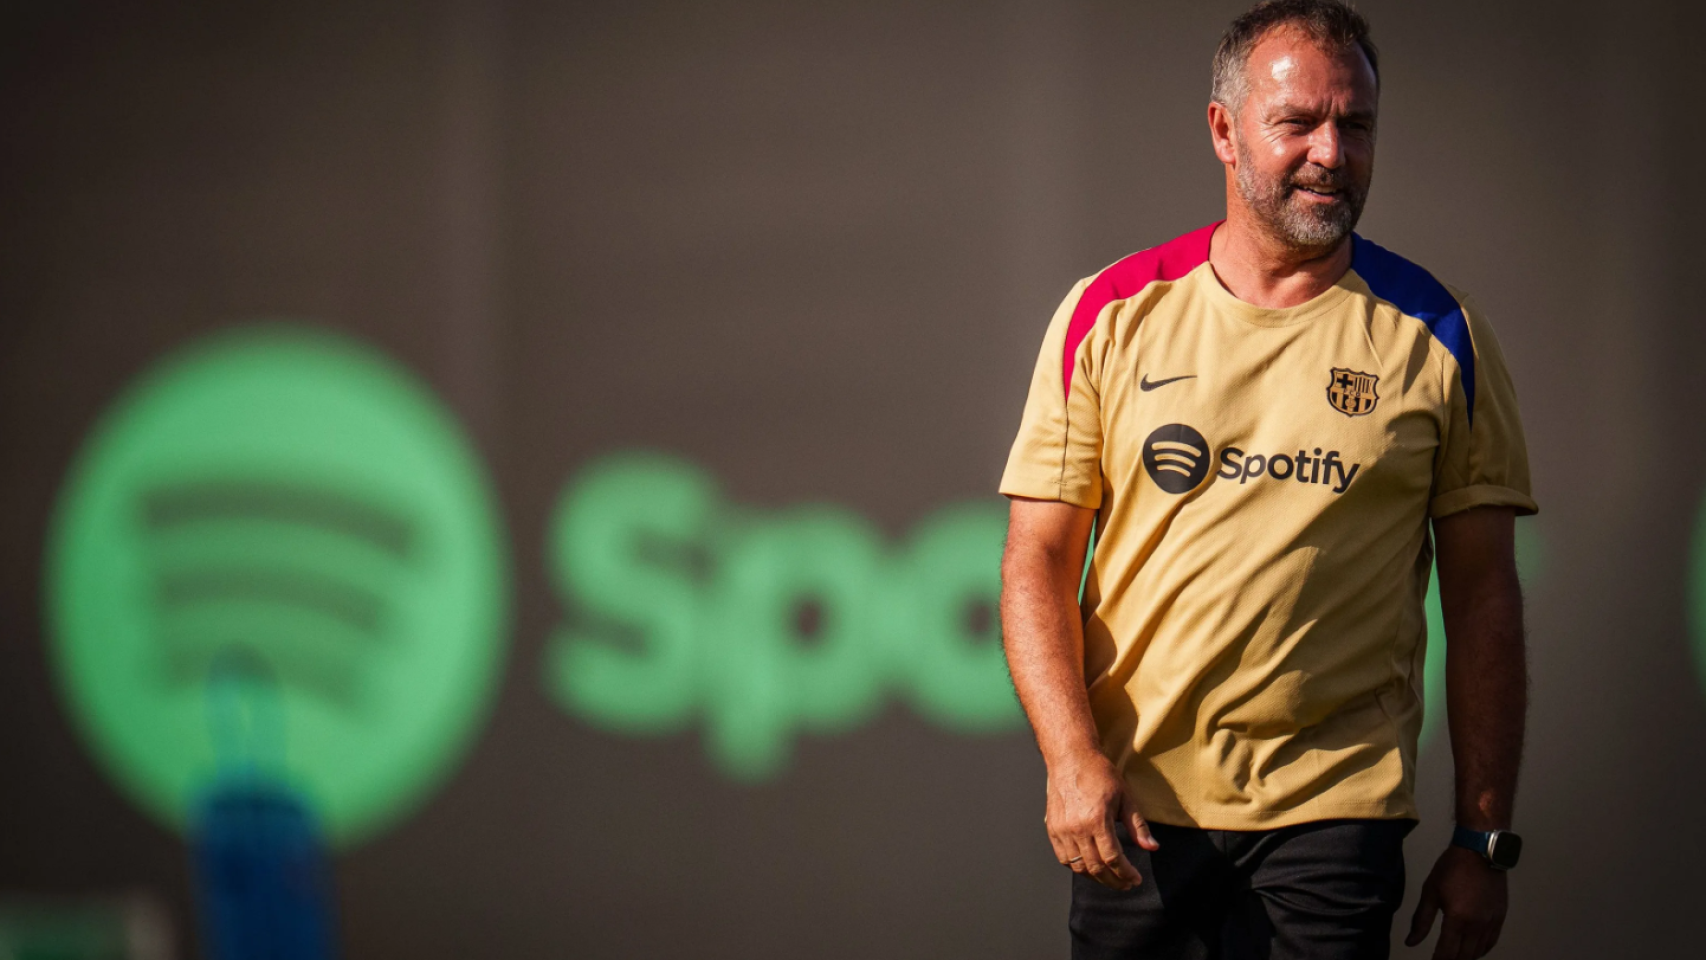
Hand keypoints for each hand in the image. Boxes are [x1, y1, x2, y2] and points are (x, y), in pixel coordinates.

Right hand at [1043, 753, 1158, 890]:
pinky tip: (1090, 867)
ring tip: (1110, 878)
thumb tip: (1152, 847)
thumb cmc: (1099, 773)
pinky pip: (1063, 858)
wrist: (1070, 757)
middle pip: (1096, 867)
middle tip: (1126, 883)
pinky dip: (1077, 868)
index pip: (1113, 859)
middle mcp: (1076, 828)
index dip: (1126, 874)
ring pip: (1079, 867)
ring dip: (1096, 877)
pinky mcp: (1052, 828)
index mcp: (1097, 820)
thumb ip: (1137, 826)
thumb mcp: (1125, 797)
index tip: (1135, 879)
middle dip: (1114, 881)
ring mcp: (1062, 830)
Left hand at [1404, 845, 1507, 958]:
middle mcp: (1477, 926)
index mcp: (1457, 920)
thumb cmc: (1451, 869)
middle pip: (1464, 956)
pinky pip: (1491, 942)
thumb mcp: (1430, 892)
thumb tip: (1411, 942)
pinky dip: (1481, 951)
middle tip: (1441, 959)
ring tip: (1453, 956)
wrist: (1480, 851)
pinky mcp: (1501, 917)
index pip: (1447, 953)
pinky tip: (1472, 950)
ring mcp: (1492, 923)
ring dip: (1465, 957)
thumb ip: (1421, 920)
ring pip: (1479, 952)